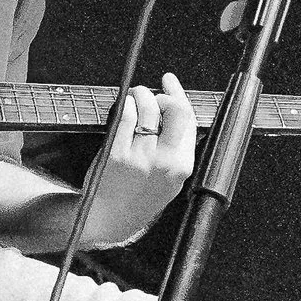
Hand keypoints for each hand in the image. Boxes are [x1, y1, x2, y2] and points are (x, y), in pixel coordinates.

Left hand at [84, 73, 196, 242]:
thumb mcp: (170, 180)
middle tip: (154, 93)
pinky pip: (126, 119)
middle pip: (175, 110)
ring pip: (148, 109)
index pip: (189, 120)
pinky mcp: (117, 155)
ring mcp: (141, 157)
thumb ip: (177, 150)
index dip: (180, 94)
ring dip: (142, 93)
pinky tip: (125, 104)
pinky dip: (126, 104)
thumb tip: (175, 112)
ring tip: (136, 94)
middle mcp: (164, 161)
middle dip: (164, 93)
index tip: (171, 82)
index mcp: (182, 166)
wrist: (111, 218)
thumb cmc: (139, 197)